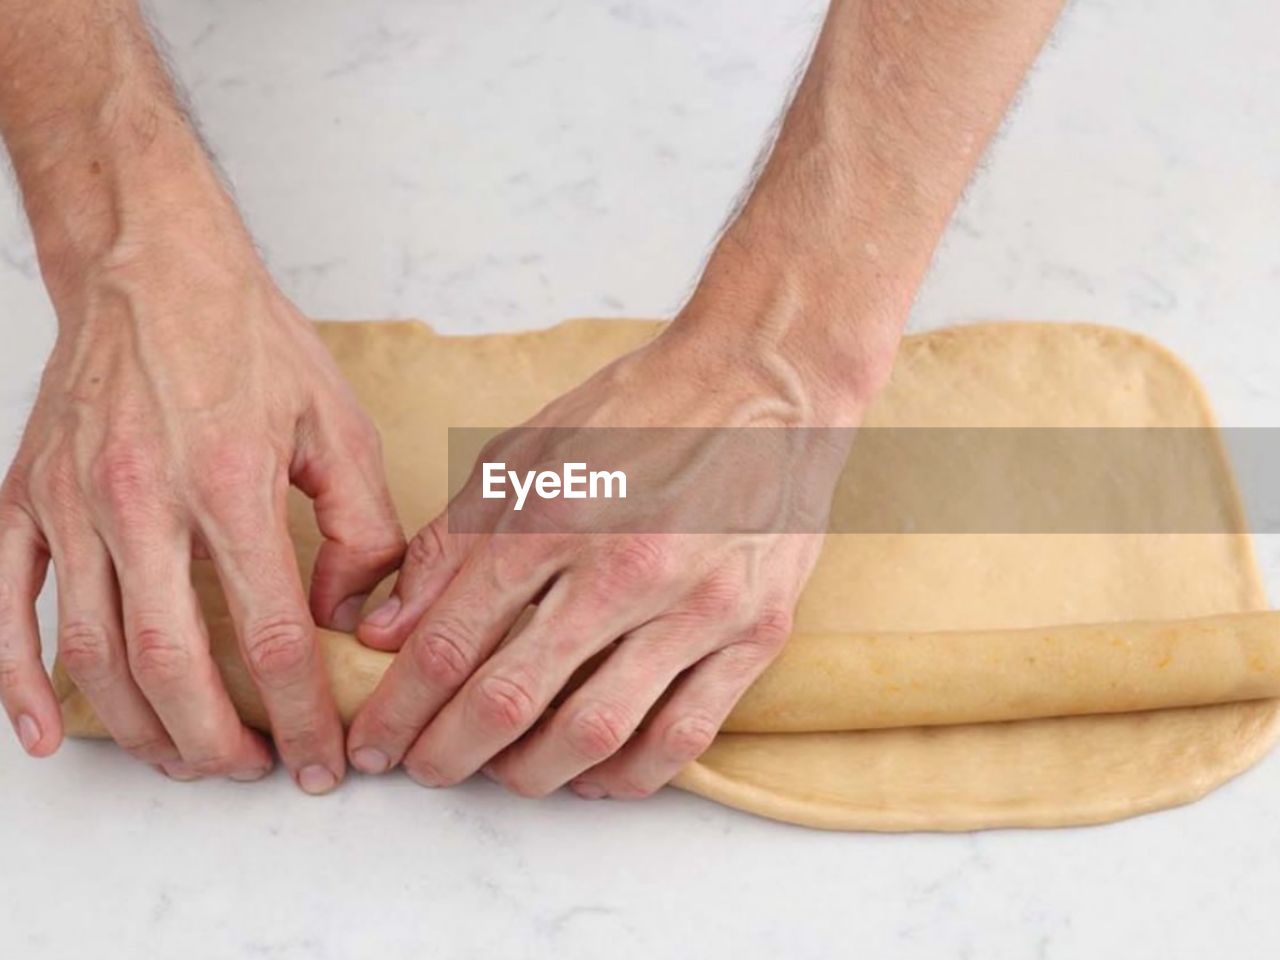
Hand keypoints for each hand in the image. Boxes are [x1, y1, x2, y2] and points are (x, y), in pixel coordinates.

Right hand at [0, 231, 403, 790]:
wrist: (152, 266)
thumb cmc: (250, 343)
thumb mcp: (339, 426)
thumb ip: (362, 531)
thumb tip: (350, 621)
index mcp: (229, 484)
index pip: (271, 639)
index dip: (301, 715)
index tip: (323, 758)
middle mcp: (140, 501)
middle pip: (173, 665)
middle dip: (219, 743)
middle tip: (256, 770)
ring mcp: (71, 503)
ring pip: (93, 653)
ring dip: (142, 728)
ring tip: (189, 759)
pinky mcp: (24, 498)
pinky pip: (6, 606)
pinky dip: (17, 683)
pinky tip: (51, 735)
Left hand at [345, 318, 860, 797]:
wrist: (766, 383)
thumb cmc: (638, 412)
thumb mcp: (525, 452)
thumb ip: (451, 544)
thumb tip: (387, 630)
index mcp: (554, 513)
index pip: (450, 640)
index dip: (398, 707)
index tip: (374, 740)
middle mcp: (625, 565)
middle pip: (510, 699)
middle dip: (446, 752)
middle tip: (422, 769)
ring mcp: (698, 604)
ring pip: (595, 732)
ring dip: (529, 774)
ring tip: (502, 774)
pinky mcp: (757, 630)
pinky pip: (686, 734)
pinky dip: (628, 775)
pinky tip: (592, 775)